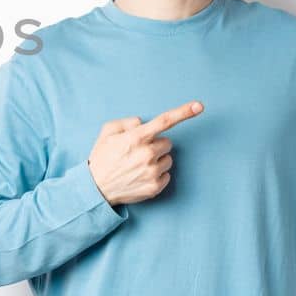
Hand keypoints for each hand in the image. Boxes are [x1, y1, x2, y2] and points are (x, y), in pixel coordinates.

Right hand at [87, 100, 202, 205]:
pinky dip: (157, 175)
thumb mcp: (107, 133)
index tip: (199, 106)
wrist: (96, 189)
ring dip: (157, 160)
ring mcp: (152, 171)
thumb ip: (126, 122)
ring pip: (168, 159)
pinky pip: (166, 175)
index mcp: (136, 138)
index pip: (164, 121)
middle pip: (167, 142)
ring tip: (138, 166)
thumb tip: (142, 124)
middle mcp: (146, 154)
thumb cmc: (102, 158)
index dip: (184, 112)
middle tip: (138, 153)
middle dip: (156, 145)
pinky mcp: (155, 186)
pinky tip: (141, 176)